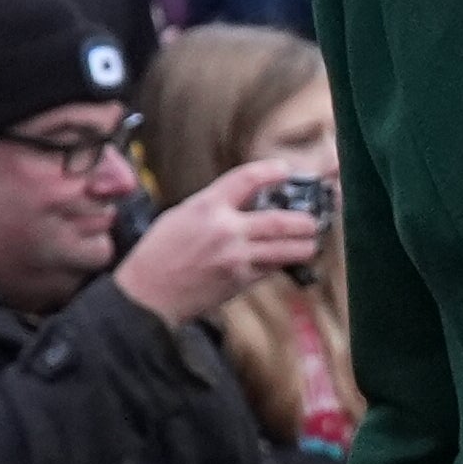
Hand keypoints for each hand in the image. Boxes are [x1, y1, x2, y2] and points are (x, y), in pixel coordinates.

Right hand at [115, 159, 328, 326]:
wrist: (149, 294)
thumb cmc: (159, 254)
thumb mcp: (181, 216)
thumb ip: (213, 208)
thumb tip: (242, 205)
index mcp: (206, 206)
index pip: (246, 179)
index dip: (271, 171)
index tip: (285, 170)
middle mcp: (225, 230)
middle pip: (278, 220)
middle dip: (302, 220)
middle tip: (313, 220)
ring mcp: (235, 257)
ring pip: (282, 249)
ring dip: (303, 246)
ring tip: (311, 243)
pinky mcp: (239, 281)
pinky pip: (269, 269)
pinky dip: (281, 264)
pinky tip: (287, 260)